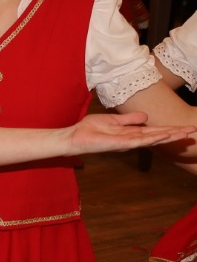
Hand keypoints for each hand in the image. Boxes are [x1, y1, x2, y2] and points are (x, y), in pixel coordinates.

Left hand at [67, 111, 195, 154]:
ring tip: (184, 133)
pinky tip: (163, 135)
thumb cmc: (92, 129)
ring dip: (168, 136)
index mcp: (131, 133)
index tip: (185, 127)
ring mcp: (127, 142)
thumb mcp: (113, 120)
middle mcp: (132, 139)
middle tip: (193, 130)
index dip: (170, 129)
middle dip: (175, 133)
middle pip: (158, 135)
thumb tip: (146, 116)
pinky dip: (152, 138)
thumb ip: (129, 119)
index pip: (154, 130)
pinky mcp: (120, 144)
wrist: (76, 136)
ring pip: (152, 139)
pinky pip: (139, 141)